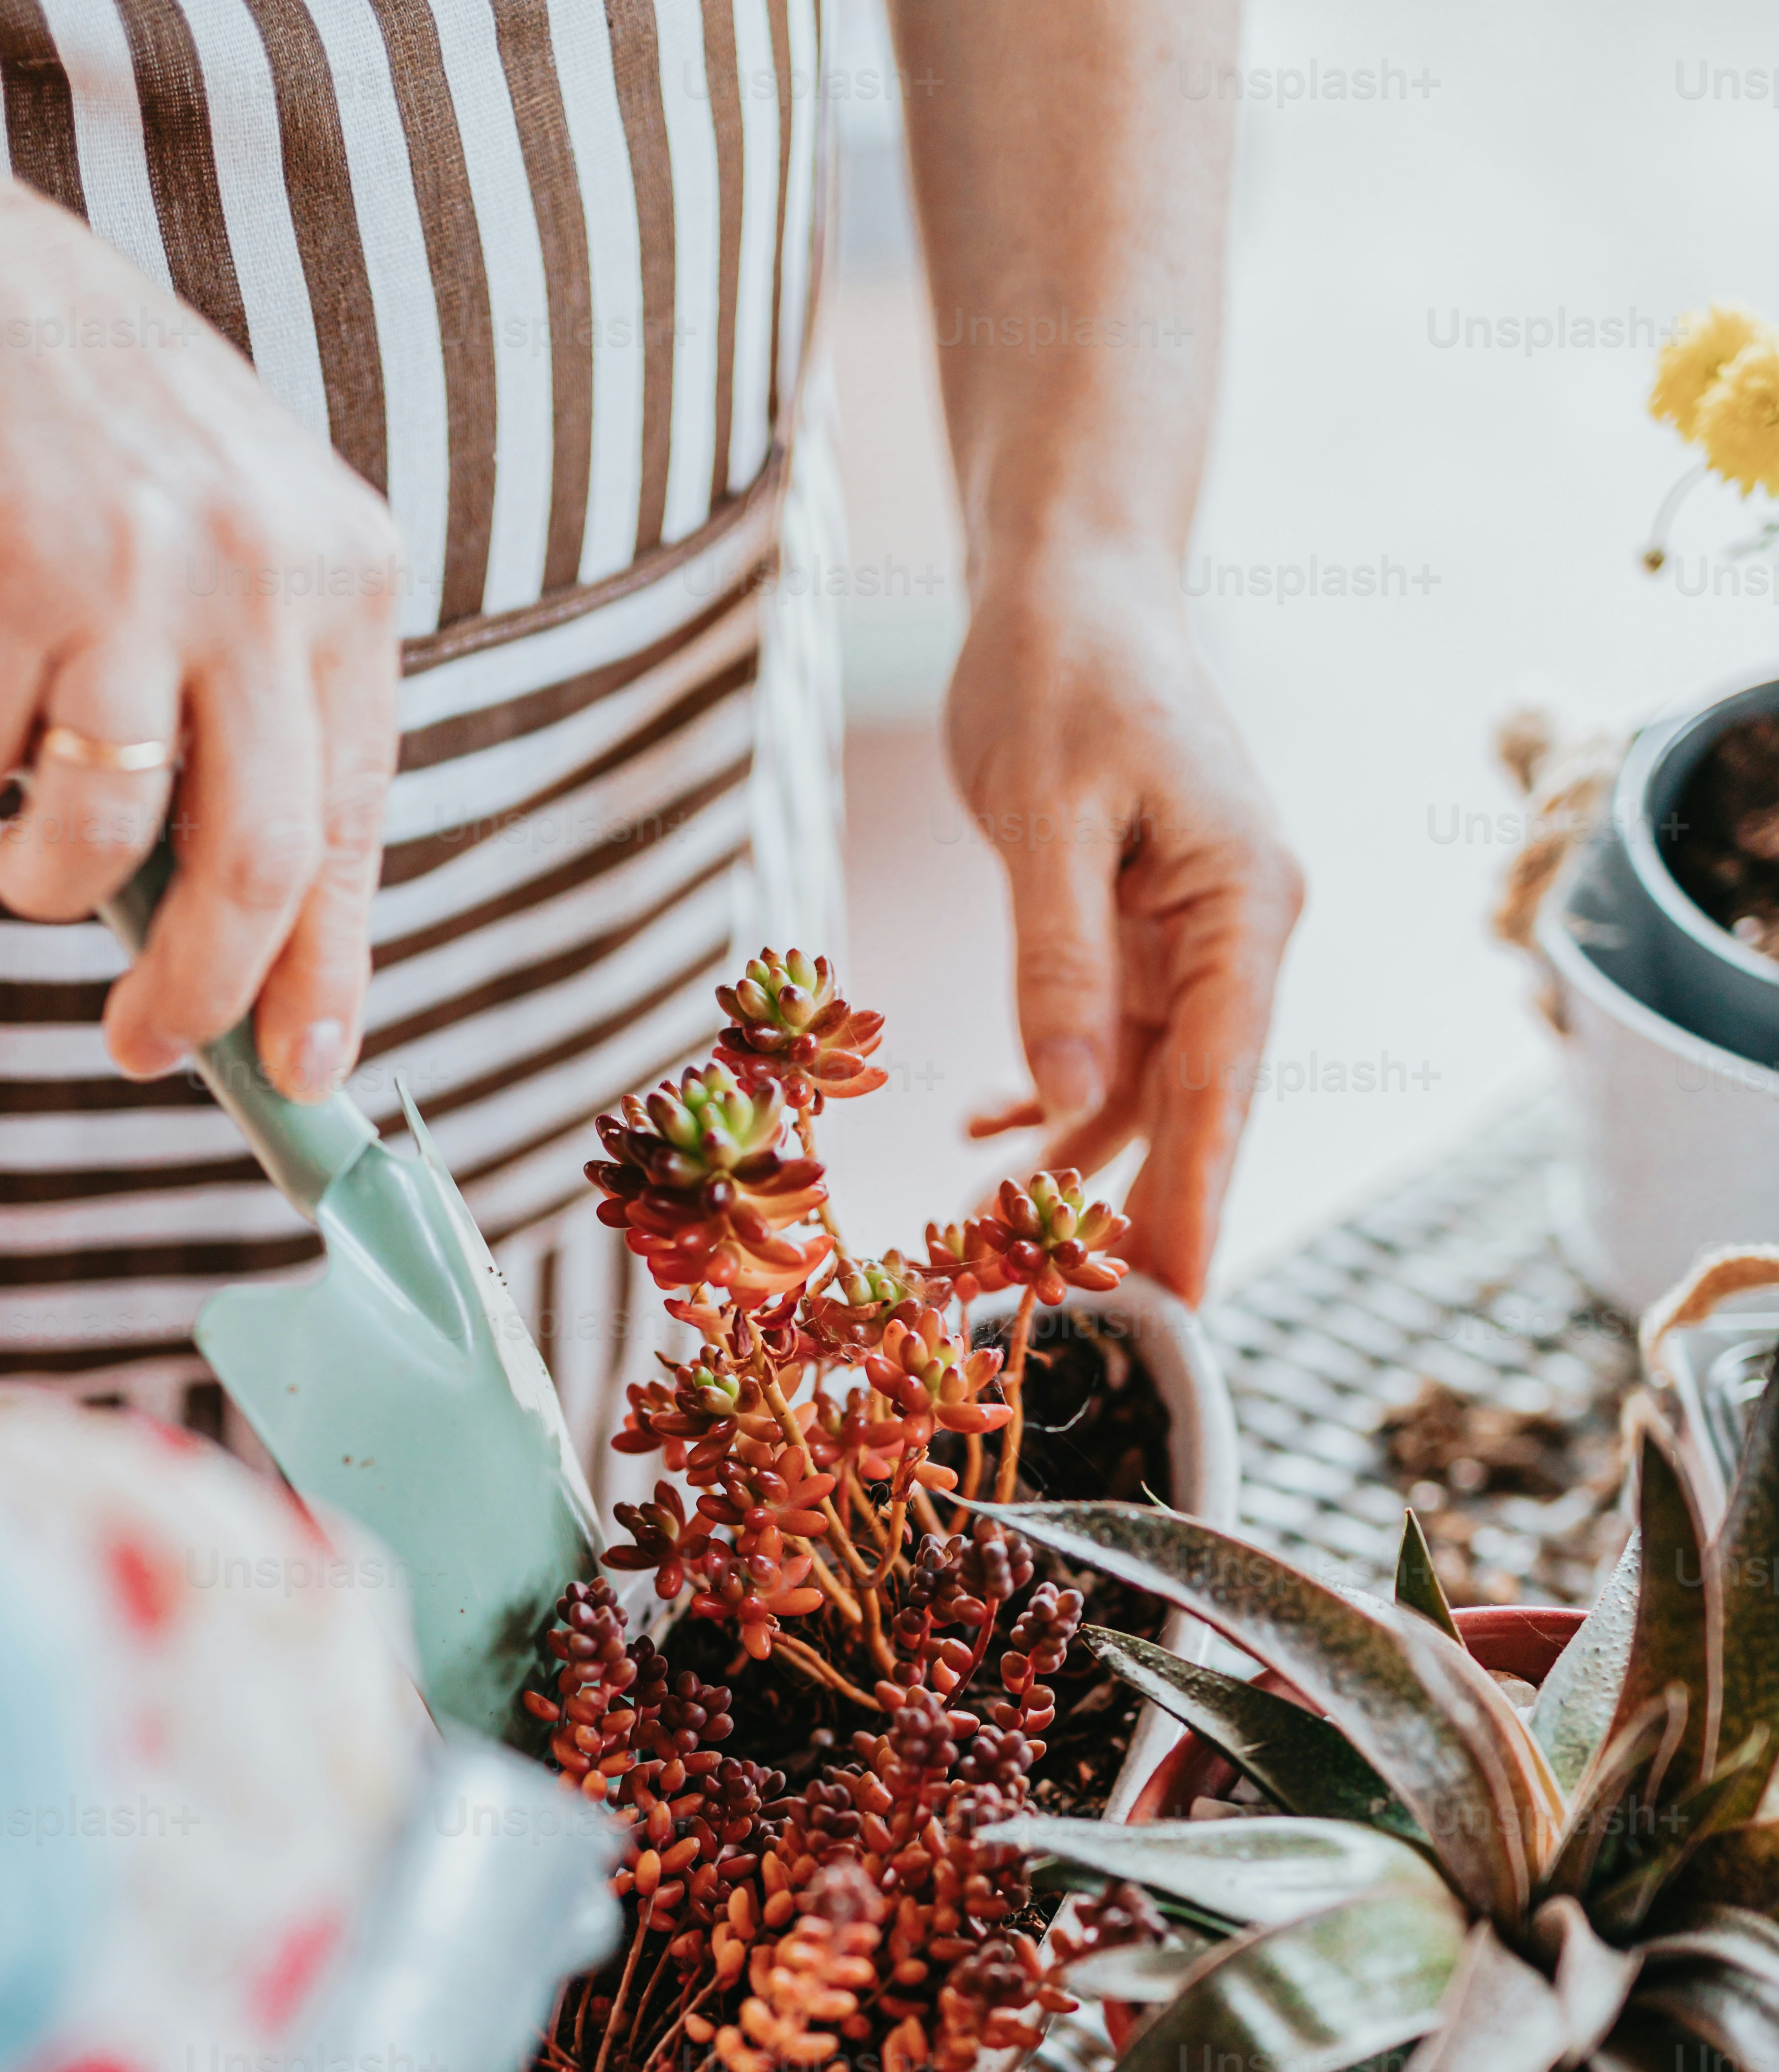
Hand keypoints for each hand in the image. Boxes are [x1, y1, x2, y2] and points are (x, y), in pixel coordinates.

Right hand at [0, 19, 400, 1101]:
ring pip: (107, 839)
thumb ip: (258, 724)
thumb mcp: (230, 552)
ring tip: (23, 846)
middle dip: (199, 996)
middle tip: (146, 1048)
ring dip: (49, 883)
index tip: (306, 1077)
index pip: (357, 827)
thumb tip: (248, 950)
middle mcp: (260, 571)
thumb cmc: (87, 445)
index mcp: (346, 577)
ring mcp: (131, 566)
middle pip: (257, 868)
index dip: (329, 974)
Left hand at [944, 544, 1302, 1302]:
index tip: (1188, 1291)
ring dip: (1083, 1168)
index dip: (1204, 1190)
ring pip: (1144, 1089)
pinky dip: (1049, 1102)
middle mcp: (1233, 935)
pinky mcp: (1128, 941)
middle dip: (1150, 1207)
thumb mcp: (1049, 812)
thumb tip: (1069, 1092)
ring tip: (1002, 1248)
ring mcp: (1183, 943)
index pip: (1225, 1074)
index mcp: (1245, 901)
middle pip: (1196, 1101)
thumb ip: (1058, 956)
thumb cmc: (1068, 671)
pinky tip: (988, 1144)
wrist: (1068, 589)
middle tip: (1104, 1320)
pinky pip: (1099, 1048)